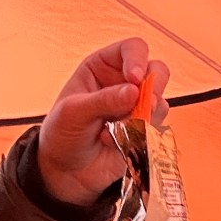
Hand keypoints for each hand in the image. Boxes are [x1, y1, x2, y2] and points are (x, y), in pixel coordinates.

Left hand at [35, 38, 171, 207]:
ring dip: (142, 117)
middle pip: (156, 70)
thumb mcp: (73, 113)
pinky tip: (118, 143)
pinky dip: (141, 135)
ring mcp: (135, 107)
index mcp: (102, 67)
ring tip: (116, 131)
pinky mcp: (143, 130)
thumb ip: (103, 100)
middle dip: (152, 87)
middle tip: (143, 104)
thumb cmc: (62, 134)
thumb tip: (134, 91)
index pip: (131, 49)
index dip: (137, 59)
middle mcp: (123, 83)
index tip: (134, 78)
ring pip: (159, 100)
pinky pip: (156, 126)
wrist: (65, 172)